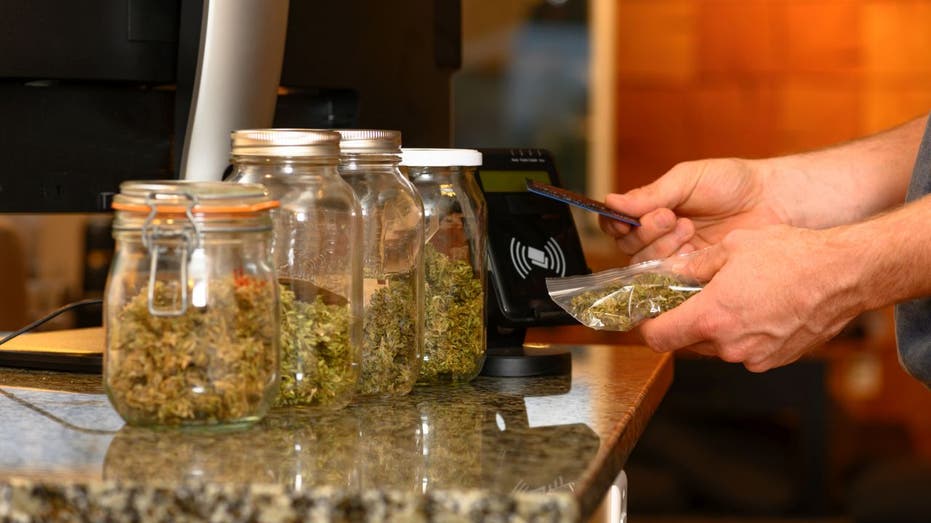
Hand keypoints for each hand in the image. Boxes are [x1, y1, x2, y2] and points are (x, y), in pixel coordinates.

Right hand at [600, 158, 788, 262]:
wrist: (772, 201)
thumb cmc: (731, 183)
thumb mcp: (687, 179)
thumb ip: (651, 194)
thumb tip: (612, 201)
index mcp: (650, 209)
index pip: (615, 223)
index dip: (615, 223)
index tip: (630, 218)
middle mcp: (657, 236)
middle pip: (627, 247)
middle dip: (646, 232)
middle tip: (671, 216)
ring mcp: (674, 257)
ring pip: (644, 265)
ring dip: (661, 247)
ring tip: (688, 227)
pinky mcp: (692, 275)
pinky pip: (669, 279)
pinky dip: (676, 264)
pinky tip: (693, 248)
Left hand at [639, 225, 860, 371]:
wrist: (844, 274)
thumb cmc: (791, 256)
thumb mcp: (732, 247)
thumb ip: (694, 266)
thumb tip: (671, 272)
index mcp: (711, 318)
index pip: (658, 338)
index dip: (648, 326)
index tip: (649, 314)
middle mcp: (730, 346)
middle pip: (686, 342)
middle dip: (685, 322)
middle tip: (692, 297)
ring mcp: (755, 357)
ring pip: (716, 347)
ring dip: (715, 328)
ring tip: (732, 297)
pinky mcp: (775, 360)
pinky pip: (744, 350)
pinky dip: (741, 334)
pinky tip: (756, 308)